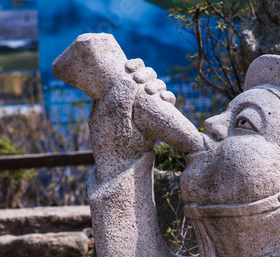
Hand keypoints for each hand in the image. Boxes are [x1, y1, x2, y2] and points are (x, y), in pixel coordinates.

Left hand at [88, 58, 175, 180]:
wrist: (126, 168)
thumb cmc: (113, 144)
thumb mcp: (111, 118)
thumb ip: (119, 97)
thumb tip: (129, 78)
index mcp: (113, 96)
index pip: (124, 72)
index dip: (132, 65)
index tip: (130, 66)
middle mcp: (129, 100)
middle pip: (143, 77)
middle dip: (147, 74)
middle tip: (143, 81)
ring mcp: (143, 109)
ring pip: (156, 88)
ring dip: (158, 85)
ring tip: (155, 92)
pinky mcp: (156, 119)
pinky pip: (165, 104)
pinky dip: (168, 98)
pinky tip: (167, 100)